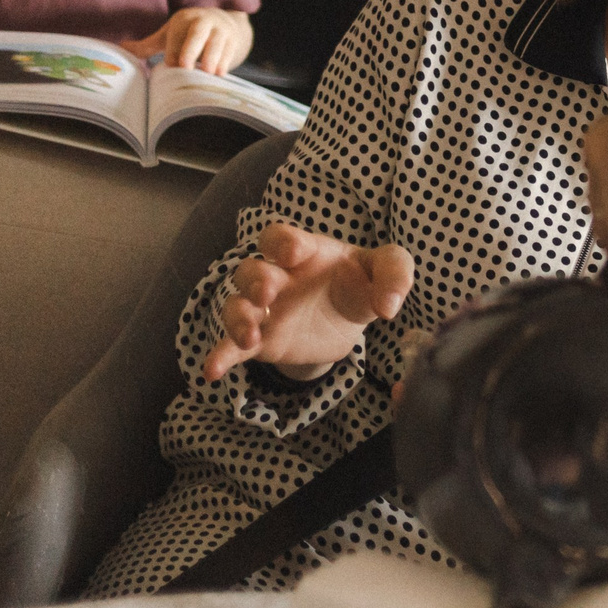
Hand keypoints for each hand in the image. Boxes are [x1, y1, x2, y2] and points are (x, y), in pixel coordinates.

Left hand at [123, 7, 252, 74]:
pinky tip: (219, 76)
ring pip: (217, 44)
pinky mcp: (234, 41)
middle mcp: (204, 21)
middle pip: (198, 32)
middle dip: (191, 49)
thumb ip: (147, 45)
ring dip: (212, 59)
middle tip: (184, 66)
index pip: (178, 35)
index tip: (170, 66)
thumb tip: (120, 48)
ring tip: (207, 74)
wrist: (227, 23)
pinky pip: (229, 53)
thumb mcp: (170, 35)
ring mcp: (221, 30)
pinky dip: (224, 65)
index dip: (174, 50)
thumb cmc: (189, 34)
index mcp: (184, 18)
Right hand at [202, 222, 414, 380]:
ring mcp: (264, 310)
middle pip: (251, 270)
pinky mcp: (261, 342)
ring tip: (250, 334)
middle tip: (268, 294)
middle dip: (256, 280)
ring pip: (235, 306)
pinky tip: (213, 371)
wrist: (347, 322)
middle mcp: (277, 277)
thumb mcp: (384, 270)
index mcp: (304, 252)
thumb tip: (390, 306)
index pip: (279, 237)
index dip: (282, 242)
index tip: (294, 253)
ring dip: (239, 318)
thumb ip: (395, 274)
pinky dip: (220, 356)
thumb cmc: (361, 283)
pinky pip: (232, 346)